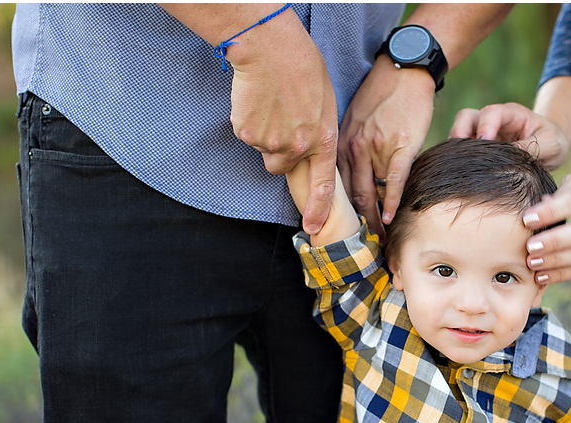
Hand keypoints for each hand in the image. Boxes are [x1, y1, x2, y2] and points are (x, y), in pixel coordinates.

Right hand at [226, 10, 337, 234]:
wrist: (270, 47)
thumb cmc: (301, 66)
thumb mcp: (324, 102)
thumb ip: (318, 132)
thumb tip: (309, 150)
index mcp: (324, 139)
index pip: (323, 186)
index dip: (317, 209)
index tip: (313, 227)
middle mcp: (298, 147)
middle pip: (282, 167)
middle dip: (279, 152)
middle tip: (280, 121)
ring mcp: (271, 142)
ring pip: (263, 151)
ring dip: (264, 136)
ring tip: (270, 105)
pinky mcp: (247, 133)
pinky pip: (246, 136)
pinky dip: (248, 122)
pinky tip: (256, 100)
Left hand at [338, 56, 435, 237]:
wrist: (403, 69)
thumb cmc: (380, 94)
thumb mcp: (352, 119)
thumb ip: (347, 146)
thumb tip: (348, 174)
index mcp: (338, 143)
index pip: (331, 186)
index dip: (332, 213)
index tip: (333, 232)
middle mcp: (352, 148)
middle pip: (349, 196)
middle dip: (352, 225)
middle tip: (356, 247)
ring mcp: (375, 148)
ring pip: (370, 193)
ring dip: (373, 221)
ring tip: (377, 241)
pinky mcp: (400, 146)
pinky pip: (394, 182)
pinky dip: (392, 203)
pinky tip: (391, 219)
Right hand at [450, 102, 569, 169]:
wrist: (552, 149)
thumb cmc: (553, 141)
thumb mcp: (551, 144)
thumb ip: (532, 148)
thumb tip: (510, 159)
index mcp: (511, 114)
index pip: (491, 113)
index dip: (485, 125)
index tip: (485, 142)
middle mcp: (492, 122)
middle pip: (465, 118)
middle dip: (459, 133)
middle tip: (462, 155)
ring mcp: (483, 136)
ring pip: (458, 134)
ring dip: (456, 149)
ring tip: (461, 167)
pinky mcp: (479, 152)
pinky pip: (462, 153)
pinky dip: (459, 161)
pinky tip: (464, 175)